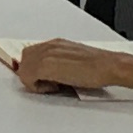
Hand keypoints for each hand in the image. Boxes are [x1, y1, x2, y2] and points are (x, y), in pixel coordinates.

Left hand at [9, 37, 132, 96]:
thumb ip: (58, 64)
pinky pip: (27, 77)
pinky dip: (37, 87)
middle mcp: (49, 46)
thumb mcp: (73, 61)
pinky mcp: (46, 66)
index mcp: (55, 44)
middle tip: (48, 83)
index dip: (35, 69)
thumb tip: (48, 76)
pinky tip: (54, 87)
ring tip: (53, 85)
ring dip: (34, 81)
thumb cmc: (98, 67)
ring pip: (23, 69)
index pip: (31, 54)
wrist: (108, 66)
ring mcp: (46, 54)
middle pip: (24, 60)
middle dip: (32, 74)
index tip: (46, 79)